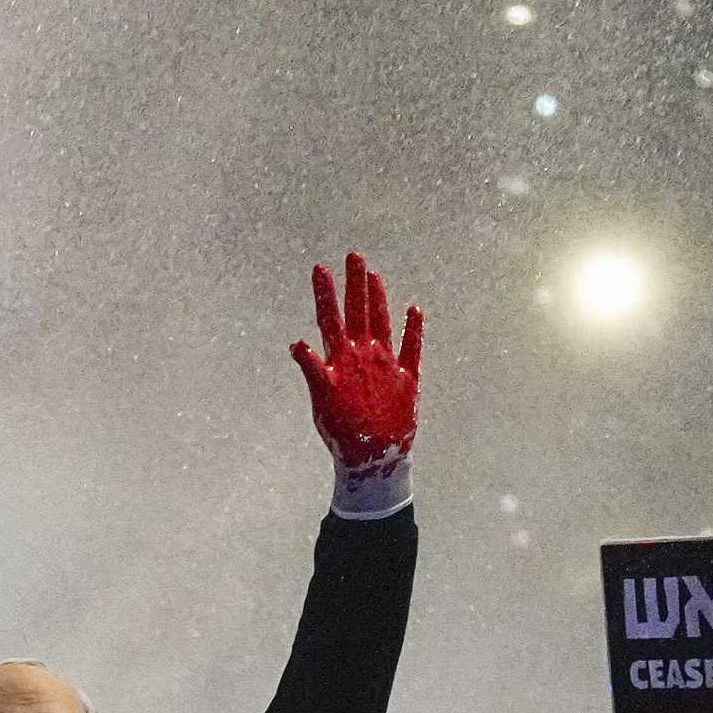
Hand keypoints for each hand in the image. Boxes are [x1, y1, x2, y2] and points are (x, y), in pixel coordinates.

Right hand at [287, 251, 428, 480]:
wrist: (375, 457)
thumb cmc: (342, 433)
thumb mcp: (320, 402)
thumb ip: (312, 370)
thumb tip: (297, 343)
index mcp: (341, 360)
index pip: (330, 319)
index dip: (325, 293)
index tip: (321, 268)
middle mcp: (365, 356)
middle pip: (358, 312)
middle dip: (355, 283)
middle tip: (354, 256)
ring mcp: (388, 364)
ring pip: (382, 323)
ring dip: (378, 298)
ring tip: (374, 275)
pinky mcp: (408, 378)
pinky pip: (413, 348)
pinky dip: (414, 328)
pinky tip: (415, 309)